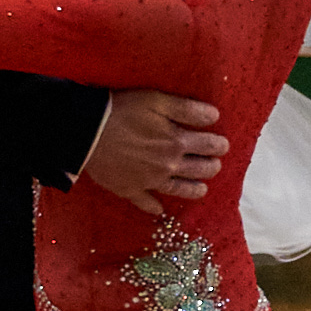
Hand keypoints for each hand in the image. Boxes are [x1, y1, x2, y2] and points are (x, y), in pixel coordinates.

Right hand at [84, 89, 227, 217]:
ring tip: (202, 189)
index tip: (223, 145)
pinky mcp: (130, 190)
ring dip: (194, 189)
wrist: (87, 133)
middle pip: (198, 170)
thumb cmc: (122, 111)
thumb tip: (214, 116)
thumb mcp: (157, 100)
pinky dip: (154, 207)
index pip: (208, 145)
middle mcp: (168, 166)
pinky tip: (159, 210)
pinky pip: (146, 203)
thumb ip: (187, 109)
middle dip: (211, 167)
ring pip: (179, 190)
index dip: (219, 145)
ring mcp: (150, 182)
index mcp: (176, 142)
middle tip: (215, 165)